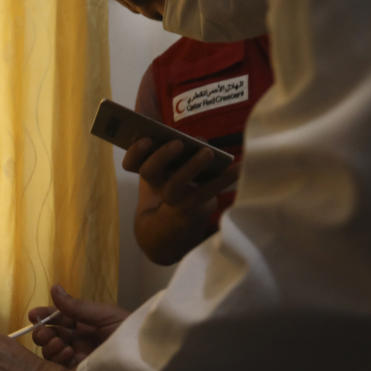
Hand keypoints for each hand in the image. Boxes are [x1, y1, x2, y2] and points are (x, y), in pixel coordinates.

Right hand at [30, 285, 127, 366]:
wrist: (145, 359)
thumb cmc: (130, 333)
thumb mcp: (105, 315)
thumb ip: (76, 306)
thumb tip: (54, 288)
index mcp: (89, 325)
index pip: (62, 319)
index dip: (46, 316)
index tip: (33, 315)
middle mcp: (82, 342)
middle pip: (53, 336)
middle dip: (44, 333)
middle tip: (43, 332)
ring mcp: (80, 360)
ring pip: (53, 352)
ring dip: (50, 346)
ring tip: (59, 343)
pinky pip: (60, 368)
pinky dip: (58, 359)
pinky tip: (66, 353)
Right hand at [122, 137, 239, 209]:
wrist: (170, 238)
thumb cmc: (171, 193)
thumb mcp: (167, 172)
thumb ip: (176, 148)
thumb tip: (189, 132)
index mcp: (146, 175)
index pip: (131, 163)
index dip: (135, 152)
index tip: (146, 139)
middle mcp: (155, 188)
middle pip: (149, 172)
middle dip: (160, 157)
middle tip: (177, 143)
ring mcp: (172, 202)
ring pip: (176, 185)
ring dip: (192, 167)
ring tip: (208, 152)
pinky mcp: (192, 211)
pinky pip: (206, 193)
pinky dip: (224, 178)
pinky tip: (238, 167)